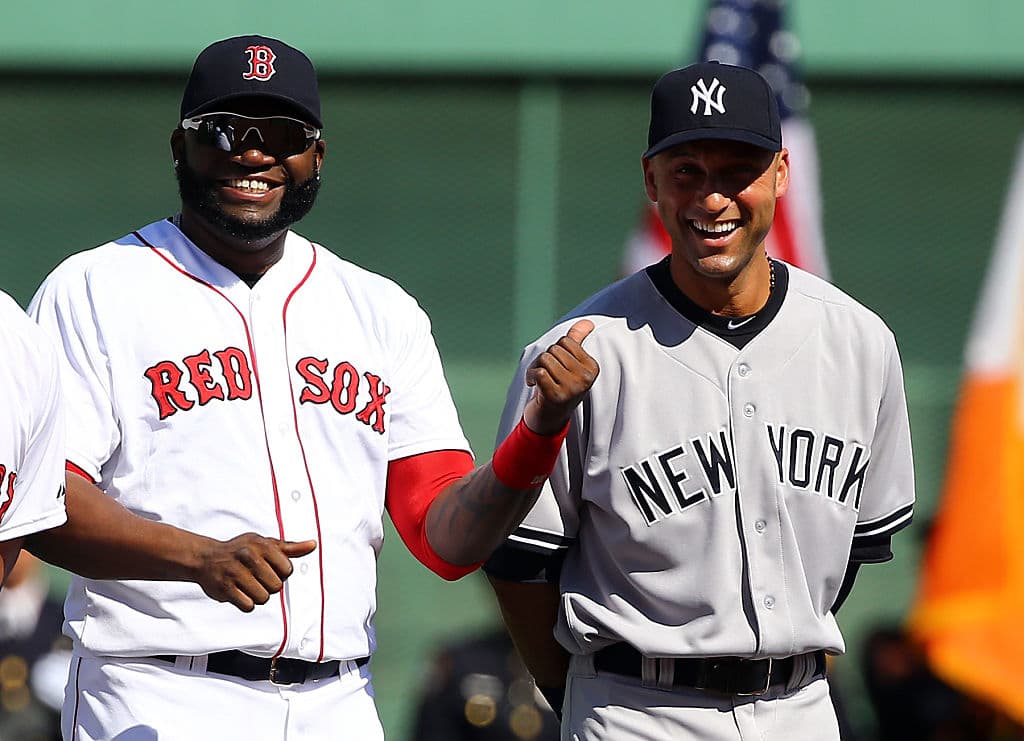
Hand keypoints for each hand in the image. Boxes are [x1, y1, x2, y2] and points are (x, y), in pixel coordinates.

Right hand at [193, 534, 316, 611]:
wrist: (206, 558)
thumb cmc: (241, 550)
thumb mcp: (265, 544)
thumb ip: (290, 548)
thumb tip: (312, 545)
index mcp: (261, 545)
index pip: (287, 570)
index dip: (281, 573)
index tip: (270, 568)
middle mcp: (248, 556)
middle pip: (276, 586)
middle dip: (269, 586)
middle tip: (257, 578)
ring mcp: (235, 573)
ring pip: (263, 598)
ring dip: (258, 596)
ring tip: (249, 585)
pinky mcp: (225, 589)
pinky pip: (248, 606)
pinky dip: (247, 603)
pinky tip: (240, 592)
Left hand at [523, 319, 598, 435]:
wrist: (549, 419)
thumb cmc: (559, 387)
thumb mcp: (570, 364)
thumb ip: (577, 341)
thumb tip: (587, 322)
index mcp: (592, 368)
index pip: (567, 341)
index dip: (554, 350)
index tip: (554, 367)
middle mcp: (585, 378)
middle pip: (555, 349)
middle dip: (544, 359)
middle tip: (545, 375)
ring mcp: (572, 388)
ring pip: (546, 358)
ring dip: (535, 368)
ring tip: (539, 381)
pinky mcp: (556, 396)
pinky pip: (539, 372)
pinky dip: (530, 376)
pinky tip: (532, 385)